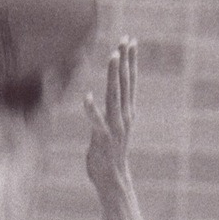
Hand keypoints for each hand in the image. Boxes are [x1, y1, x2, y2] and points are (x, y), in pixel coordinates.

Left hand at [85, 37, 135, 189]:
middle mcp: (124, 117)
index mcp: (127, 112)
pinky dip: (92, 110)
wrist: (113, 180)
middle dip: (125, 60)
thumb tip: (107, 95)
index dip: (130, 60)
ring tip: (112, 56)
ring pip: (114, 96)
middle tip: (125, 39)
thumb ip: (111, 110)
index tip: (131, 40)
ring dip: (114, 76)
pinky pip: (96, 122)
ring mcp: (115, 128)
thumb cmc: (109, 153)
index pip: (130, 81)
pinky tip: (86, 96)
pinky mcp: (103, 139)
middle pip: (125, 83)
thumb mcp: (113, 127)